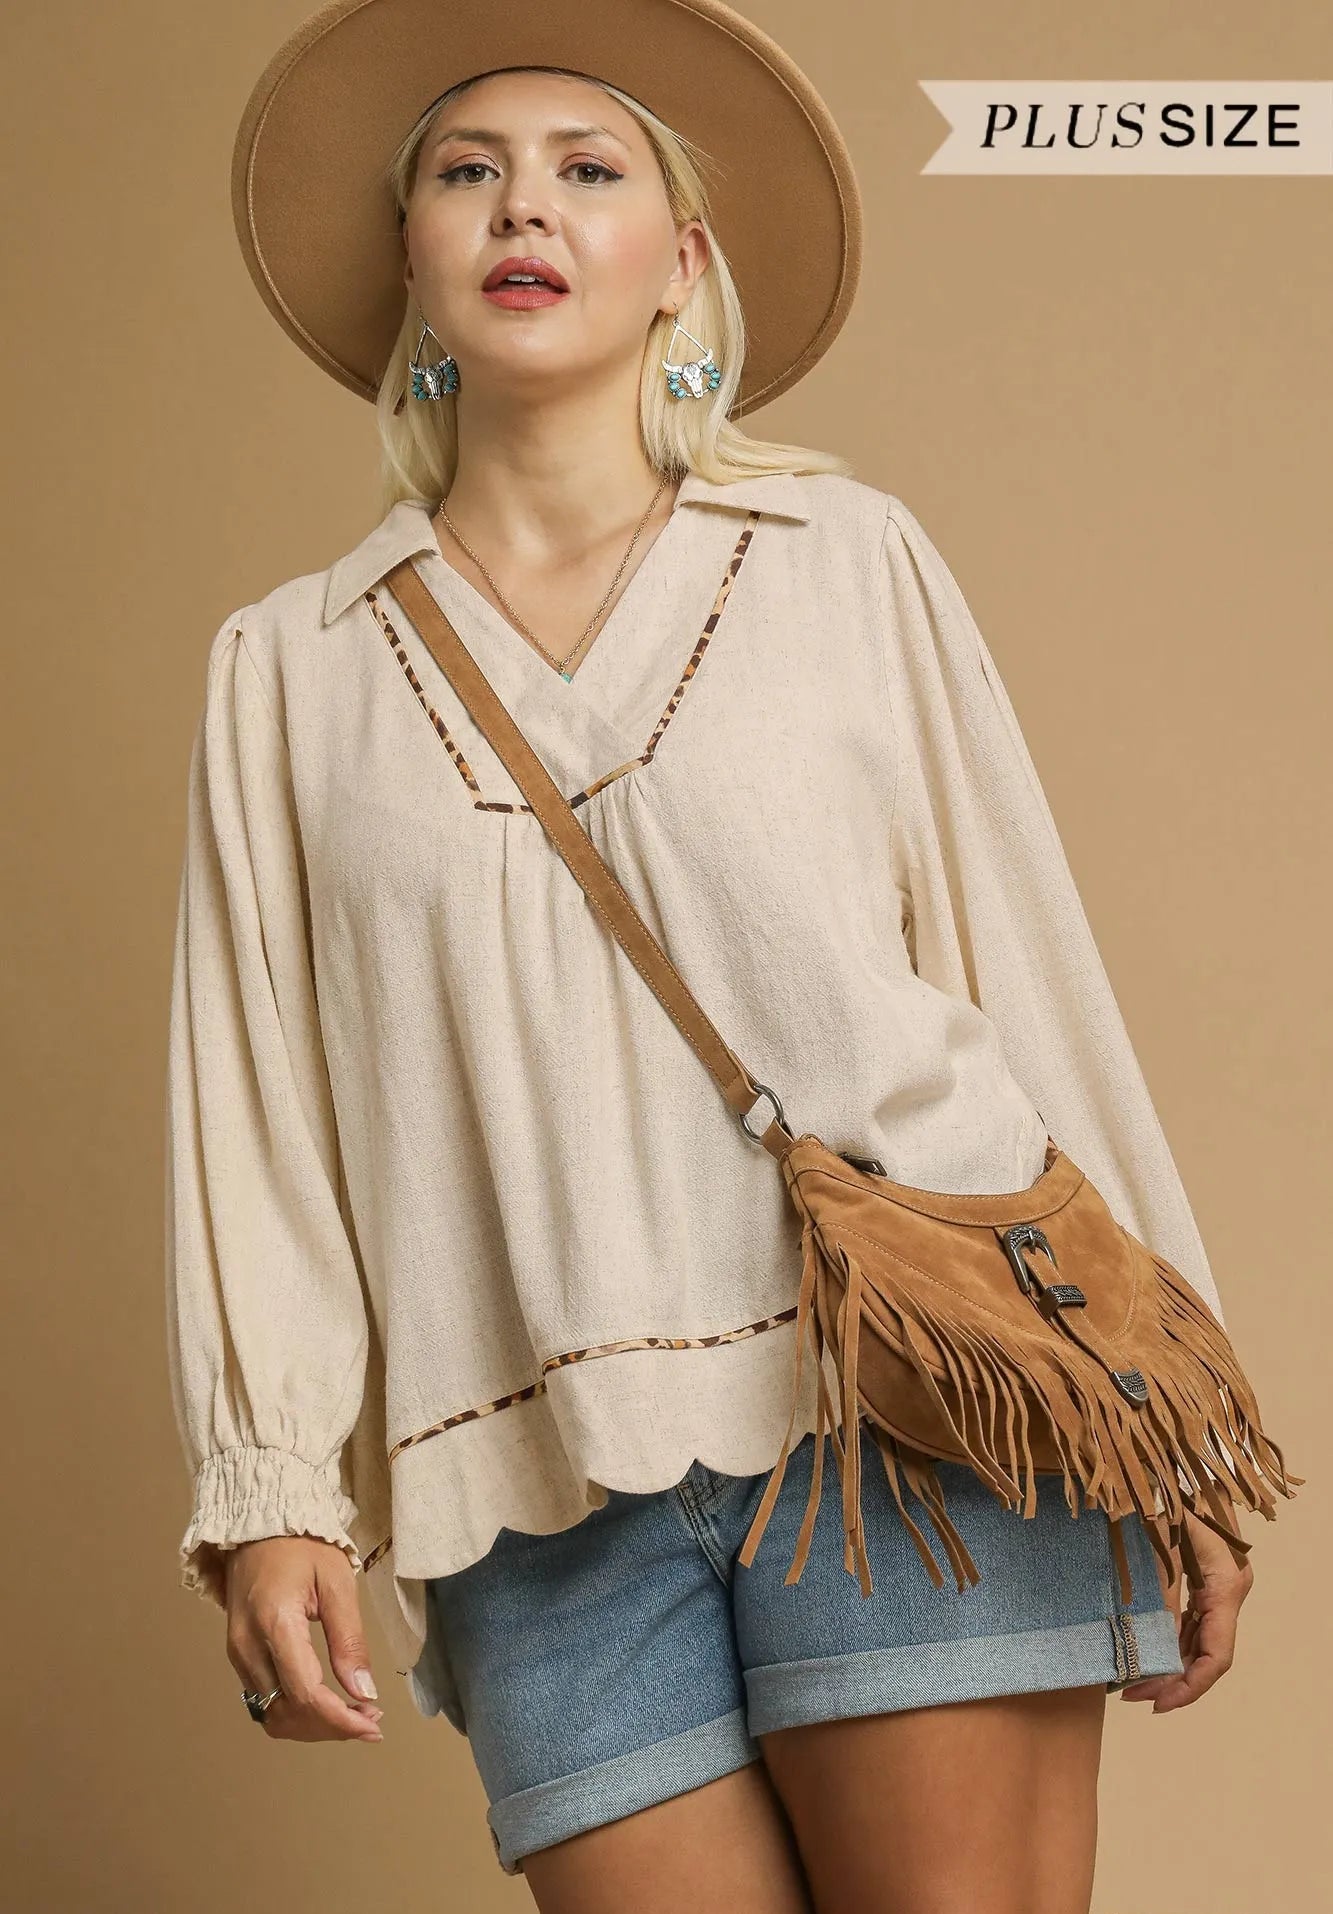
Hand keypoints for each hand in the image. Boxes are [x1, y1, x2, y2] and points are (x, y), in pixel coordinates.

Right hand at [224, 1536, 384, 1742]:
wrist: (258, 1527)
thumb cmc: (301, 1546)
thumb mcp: (337, 1583)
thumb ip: (349, 1640)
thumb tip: (363, 1692)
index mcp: (275, 1623)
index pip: (306, 1693)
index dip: (341, 1719)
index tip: (373, 1725)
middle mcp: (248, 1646)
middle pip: (288, 1712)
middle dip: (332, 1726)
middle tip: (371, 1718)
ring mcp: (238, 1654)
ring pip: (273, 1715)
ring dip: (314, 1724)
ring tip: (353, 1713)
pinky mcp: (239, 1656)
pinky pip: (266, 1700)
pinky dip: (297, 1711)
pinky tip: (326, 1703)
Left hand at [1119, 1510, 1253, 1711]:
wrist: (1176, 1465)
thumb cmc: (1169, 1496)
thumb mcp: (1160, 1545)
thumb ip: (1162, 1595)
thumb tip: (1152, 1646)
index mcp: (1226, 1586)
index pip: (1217, 1655)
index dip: (1191, 1685)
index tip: (1159, 1702)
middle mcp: (1228, 1592)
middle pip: (1208, 1654)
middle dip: (1175, 1682)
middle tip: (1135, 1697)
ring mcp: (1217, 1589)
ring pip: (1199, 1642)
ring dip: (1171, 1665)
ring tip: (1134, 1684)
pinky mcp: (1204, 1582)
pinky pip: (1191, 1623)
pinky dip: (1170, 1642)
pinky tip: (1146, 1653)